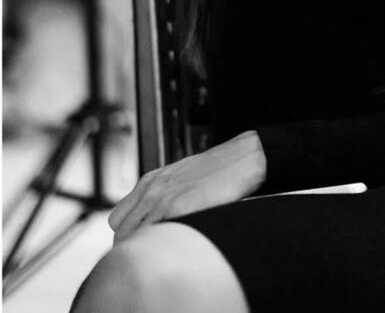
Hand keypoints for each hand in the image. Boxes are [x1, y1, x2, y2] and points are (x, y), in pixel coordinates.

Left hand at [108, 131, 266, 243]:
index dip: (127, 235)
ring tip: (164, 253)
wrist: (241, 158)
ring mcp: (162, 198)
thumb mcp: (180, 177)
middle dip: (132, 246)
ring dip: (144, 249)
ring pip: (133, 238)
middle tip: (153, 253)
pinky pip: (153, 237)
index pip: (117, 220)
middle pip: (121, 233)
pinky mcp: (177, 207)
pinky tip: (176, 247)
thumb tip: (154, 218)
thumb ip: (162, 194)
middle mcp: (151, 189)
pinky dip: (159, 248)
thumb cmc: (216, 170)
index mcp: (149, 181)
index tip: (140, 244)